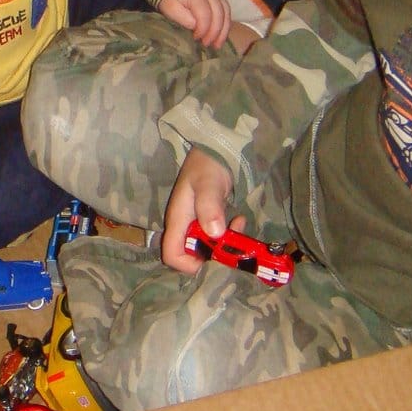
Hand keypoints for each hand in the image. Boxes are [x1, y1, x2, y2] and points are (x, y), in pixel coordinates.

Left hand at [157, 0, 231, 48]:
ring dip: (224, 30)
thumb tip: (195, 27)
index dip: (203, 30)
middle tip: (209, 45)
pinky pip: (226, 8)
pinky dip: (225, 22)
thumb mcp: (168, 6)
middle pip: (219, 15)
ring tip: (218, 44)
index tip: (196, 39)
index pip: (205, 16)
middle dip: (216, 33)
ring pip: (226, 12)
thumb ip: (181, 17)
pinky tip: (221, 32)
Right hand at [159, 148, 235, 273]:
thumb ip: (209, 207)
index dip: (189, 264)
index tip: (213, 257)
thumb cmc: (208, 163)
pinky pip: (215, 235)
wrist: (216, 145)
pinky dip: (228, 234)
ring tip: (239, 226)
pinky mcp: (207, 217)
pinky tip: (240, 219)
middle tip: (233, 242)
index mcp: (178, 219)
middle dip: (214, 254)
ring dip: (224, 243)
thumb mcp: (209, 183)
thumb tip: (214, 234)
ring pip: (206, 246)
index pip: (172, 255)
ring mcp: (195, 221)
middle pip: (191, 254)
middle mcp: (184, 224)